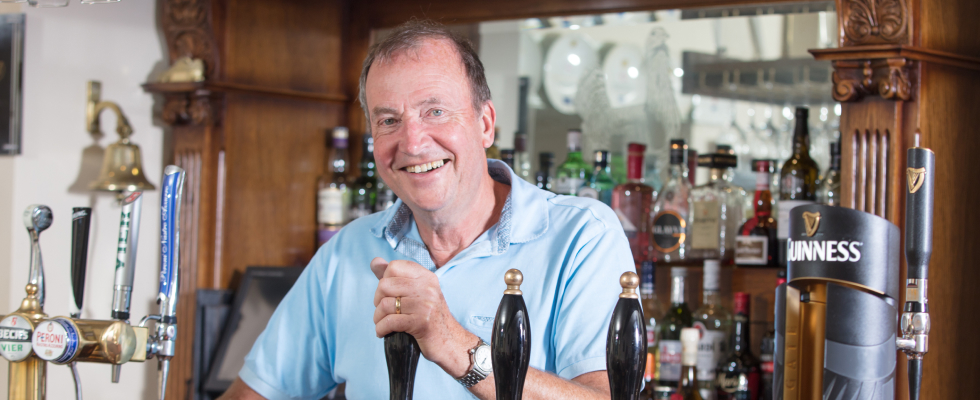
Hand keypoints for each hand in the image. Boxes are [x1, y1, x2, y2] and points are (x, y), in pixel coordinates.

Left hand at [371, 257, 476, 377]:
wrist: (450, 342)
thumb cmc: (429, 317)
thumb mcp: (416, 292)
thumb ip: (394, 277)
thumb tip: (374, 261)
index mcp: (426, 277)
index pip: (394, 266)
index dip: (384, 280)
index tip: (388, 294)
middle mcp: (427, 287)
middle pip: (385, 285)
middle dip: (377, 301)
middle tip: (383, 311)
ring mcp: (426, 305)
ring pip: (385, 305)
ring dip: (378, 318)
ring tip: (382, 323)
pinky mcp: (421, 323)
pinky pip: (390, 322)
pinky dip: (381, 329)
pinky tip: (382, 333)